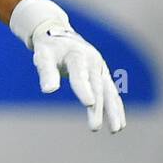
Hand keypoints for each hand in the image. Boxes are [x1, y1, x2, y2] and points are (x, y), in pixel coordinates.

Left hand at [10, 0, 125, 132]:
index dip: (84, 89)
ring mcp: (100, 68)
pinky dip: (116, 107)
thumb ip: (46, 72)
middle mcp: (93, 61)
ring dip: (113, 110)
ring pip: (109, 91)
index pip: (80, 74)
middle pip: (96, 87)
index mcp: (77, 55)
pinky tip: (119, 123)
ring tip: (116, 129)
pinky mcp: (103, 74)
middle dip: (97, 108)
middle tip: (94, 127)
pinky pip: (112, 92)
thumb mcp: (43, 56)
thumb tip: (49, 90)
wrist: (59, 33)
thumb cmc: (49, 48)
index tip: (88, 103)